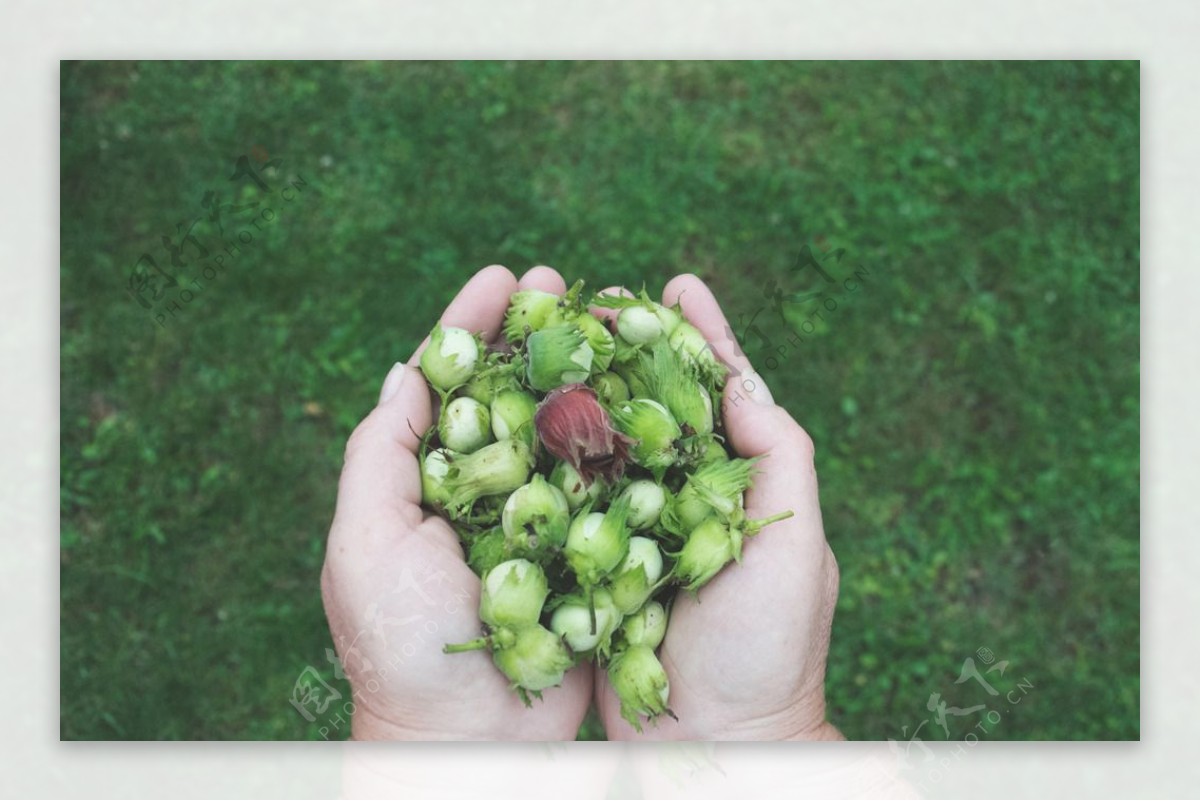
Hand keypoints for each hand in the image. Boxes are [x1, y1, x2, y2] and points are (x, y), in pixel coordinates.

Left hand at [321, 265, 592, 739]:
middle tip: (562, 282)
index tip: (504, 277)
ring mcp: (540, 519)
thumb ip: (382, 454)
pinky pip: (609, 486)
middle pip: (514, 393)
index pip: (449, 384)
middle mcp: (485, 491)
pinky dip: (625, 440)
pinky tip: (646, 398)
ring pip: (566, 430)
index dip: (472, 325)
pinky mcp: (587, 552)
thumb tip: (408, 369)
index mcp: (427, 482)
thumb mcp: (366, 542)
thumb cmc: (398, 642)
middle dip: (535, 333)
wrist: (463, 741)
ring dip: (586, 373)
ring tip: (610, 322)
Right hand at [594, 274, 841, 739]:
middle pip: (658, 405)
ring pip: (612, 443)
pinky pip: (575, 496)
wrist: (717, 744)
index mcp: (744, 484)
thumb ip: (779, 462)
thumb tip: (743, 381)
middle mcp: (691, 496)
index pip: (724, 393)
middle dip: (630, 348)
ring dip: (587, 391)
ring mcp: (642, 527)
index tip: (678, 283)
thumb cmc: (767, 651)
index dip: (702, 335)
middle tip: (595, 299)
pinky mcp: (601, 561)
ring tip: (556, 341)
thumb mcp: (794, 551)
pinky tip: (528, 420)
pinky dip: (555, 455)